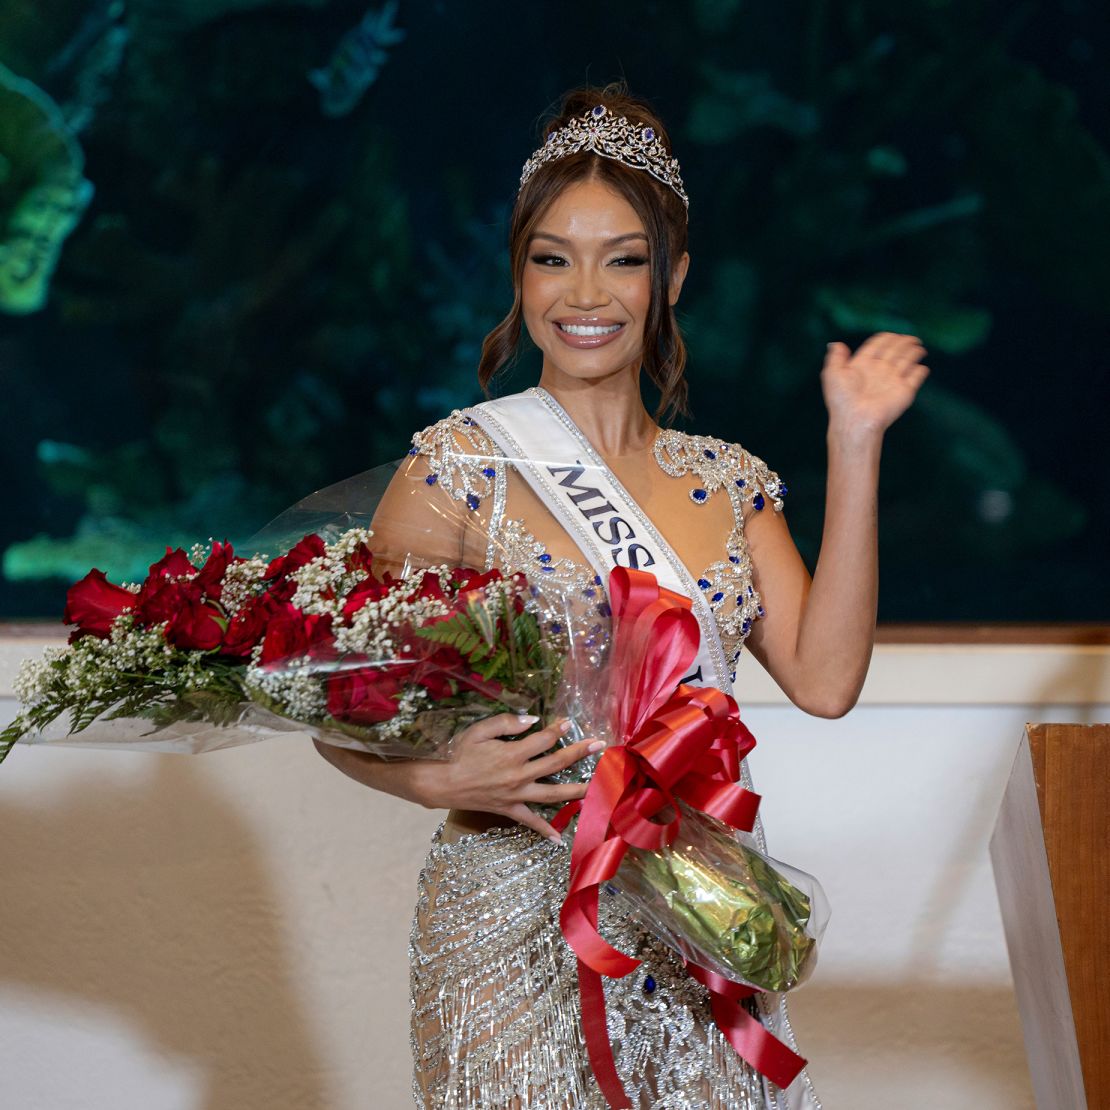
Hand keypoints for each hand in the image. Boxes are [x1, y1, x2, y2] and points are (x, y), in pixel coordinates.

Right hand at [415, 712, 601, 842]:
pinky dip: (544, 831)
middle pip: (556, 763)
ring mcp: (516, 795)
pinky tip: (559, 839)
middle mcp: (519, 775)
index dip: (558, 729)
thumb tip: (532, 719)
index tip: (570, 722)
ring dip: (577, 789)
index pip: (544, 739)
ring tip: (597, 787)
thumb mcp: (479, 731)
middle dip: (580, 753)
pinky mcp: (509, 809)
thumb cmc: (458, 754)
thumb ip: (506, 723)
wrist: (442, 783)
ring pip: (553, 794)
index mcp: (513, 754)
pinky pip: (530, 822)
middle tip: (599, 745)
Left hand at [821, 332, 928, 437]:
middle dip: (902, 343)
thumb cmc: (842, 400)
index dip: (885, 339)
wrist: (856, 420)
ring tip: (918, 347)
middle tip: (910, 338)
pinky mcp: (904, 391)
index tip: (892, 335)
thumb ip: (835, 357)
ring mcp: (892, 381)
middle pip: (894, 351)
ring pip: (906, 361)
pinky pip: (915, 378)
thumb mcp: (832, 373)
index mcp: (863, 365)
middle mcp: (879, 371)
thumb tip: (835, 344)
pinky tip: (922, 367)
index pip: (877, 346)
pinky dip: (919, 372)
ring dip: (913, 353)